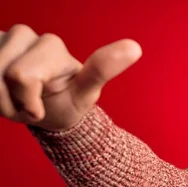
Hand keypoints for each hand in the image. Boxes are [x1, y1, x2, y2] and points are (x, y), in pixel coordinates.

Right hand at [0, 24, 141, 130]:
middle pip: (0, 78)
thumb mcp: (86, 92)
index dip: (28, 103)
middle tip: (30, 104)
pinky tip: (3, 92)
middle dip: (12, 104)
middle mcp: (24, 35)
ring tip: (17, 98)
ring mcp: (2, 41)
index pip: (22, 77)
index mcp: (51, 45)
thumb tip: (135, 47)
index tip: (41, 110)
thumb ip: (102, 70)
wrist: (45, 111)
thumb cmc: (67, 101)